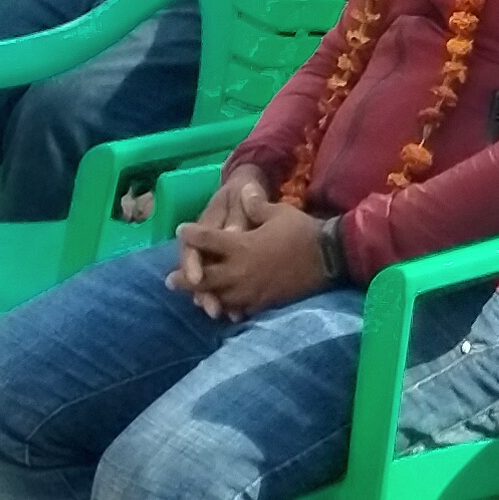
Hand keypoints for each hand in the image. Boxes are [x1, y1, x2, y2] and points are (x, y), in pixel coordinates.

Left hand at [170, 178, 314, 319]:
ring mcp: (250, 291)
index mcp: (242, 246)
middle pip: (205, 278)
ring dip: (203, 296)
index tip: (181, 230)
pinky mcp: (262, 303)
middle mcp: (240, 271)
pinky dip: (228, 307)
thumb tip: (242, 191)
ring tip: (194, 298)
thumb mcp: (279, 213)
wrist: (328, 258)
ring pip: (218, 296)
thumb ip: (256, 206)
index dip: (192, 235)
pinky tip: (224, 308)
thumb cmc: (302, 231)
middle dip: (186, 278)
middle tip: (169, 280)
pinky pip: (238, 308)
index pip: (209, 240)